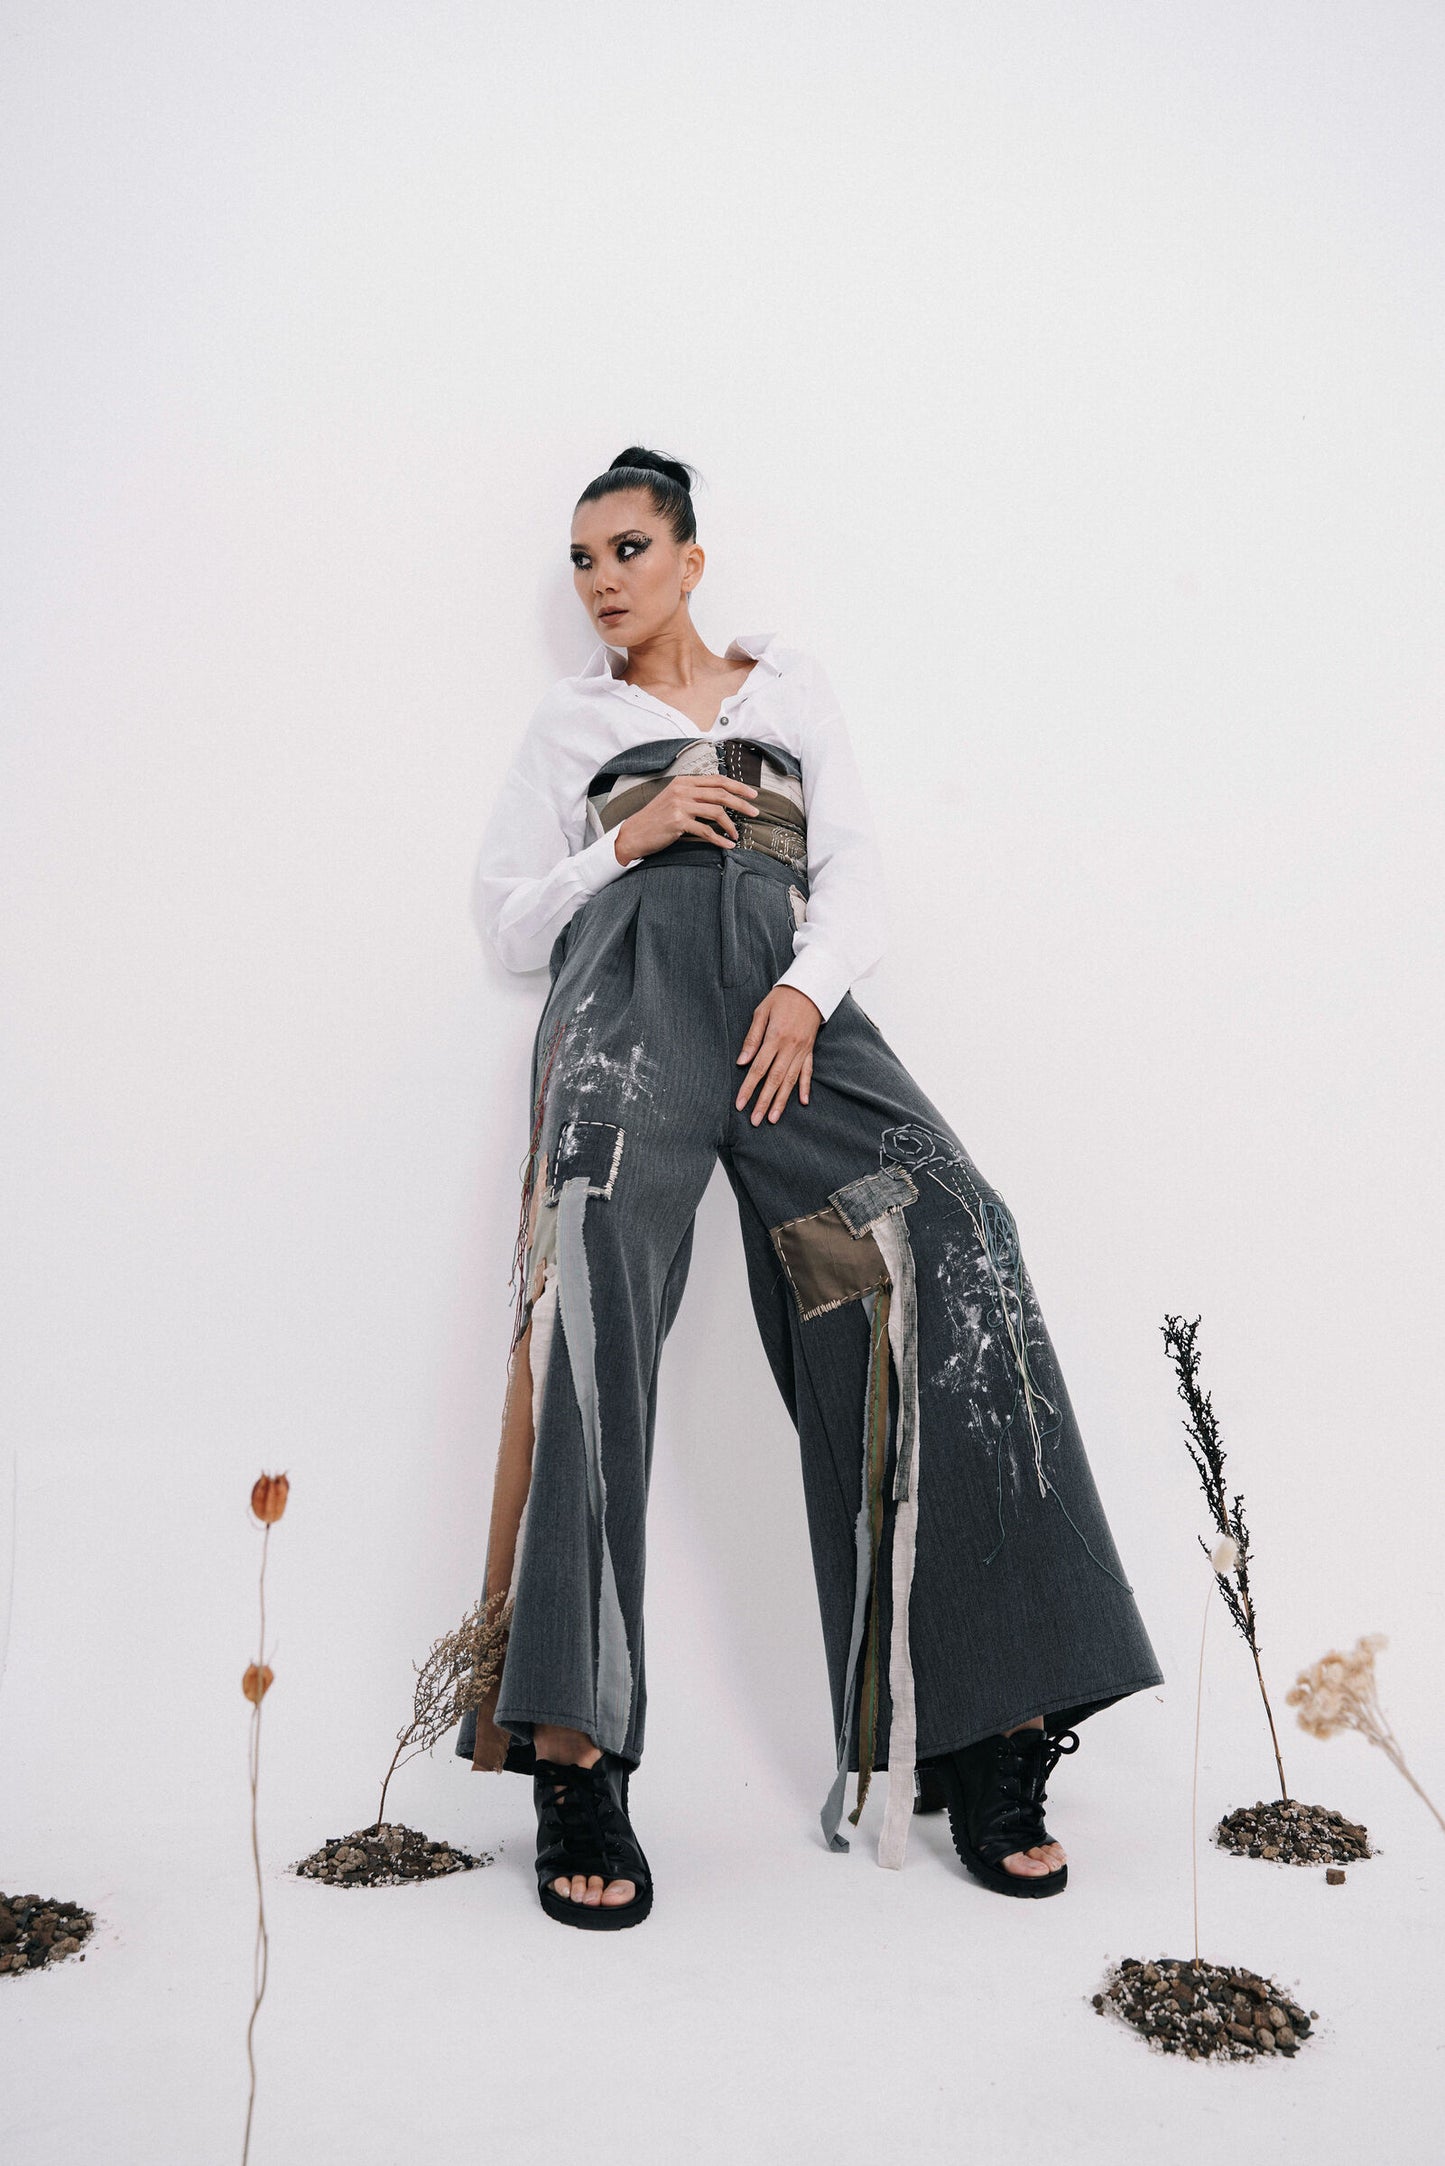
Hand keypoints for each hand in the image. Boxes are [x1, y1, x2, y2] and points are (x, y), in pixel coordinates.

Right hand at [614, 775, 758, 862]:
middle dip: (742, 803)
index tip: (752, 795)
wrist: (634, 833)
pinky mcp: (678, 822)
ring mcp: (680, 805)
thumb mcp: (674, 799)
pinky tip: (727, 845)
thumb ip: (694, 795)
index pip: (717, 780)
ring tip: (737, 834)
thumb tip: (720, 799)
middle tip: (755, 812)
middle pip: (721, 793)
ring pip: (716, 811)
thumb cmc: (656, 819)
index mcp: (684, 782)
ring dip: (731, 824)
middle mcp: (682, 790)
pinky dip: (720, 839)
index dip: (738, 786)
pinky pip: (706, 830)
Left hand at [735, 986, 821, 1124]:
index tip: (740, 1104)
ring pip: (790, 1080)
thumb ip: (752, 1038)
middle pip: (774, 1080)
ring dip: (782, 1100)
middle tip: (756, 1120)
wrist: (810, 988)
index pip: (758, 1069)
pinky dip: (805, 1087)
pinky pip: (808, 1071)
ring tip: (774, 1118)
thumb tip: (742, 1061)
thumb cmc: (782, 998)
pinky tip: (803, 1102)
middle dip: (764, 1102)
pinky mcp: (810, 1050)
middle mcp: (789, 1047)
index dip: (748, 1088)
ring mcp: (802, 1050)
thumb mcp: (761, 1012)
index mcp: (775, 1038)